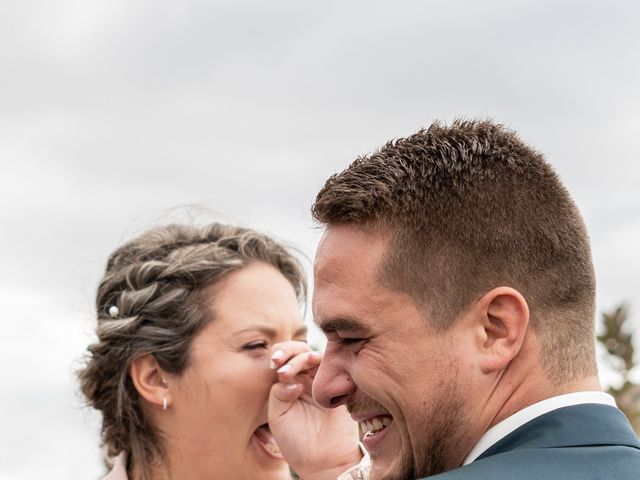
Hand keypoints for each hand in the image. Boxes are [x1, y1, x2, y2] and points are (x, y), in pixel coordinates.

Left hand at [268, 341, 360, 479]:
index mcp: (289, 384)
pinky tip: (314, 366)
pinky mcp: (340, 386)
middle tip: (281, 362)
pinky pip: (334, 366)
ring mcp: (323, 382)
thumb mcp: (278, 417)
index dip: (278, 356)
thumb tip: (288, 378)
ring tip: (298, 367)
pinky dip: (324, 361)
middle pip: (299, 352)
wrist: (324, 462)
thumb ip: (278, 393)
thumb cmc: (298, 442)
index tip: (274, 364)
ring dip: (304, 355)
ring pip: (315, 356)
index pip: (283, 360)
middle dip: (289, 351)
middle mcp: (306, 379)